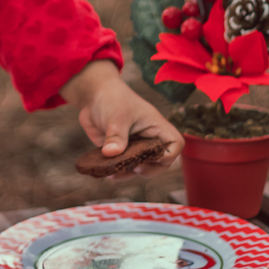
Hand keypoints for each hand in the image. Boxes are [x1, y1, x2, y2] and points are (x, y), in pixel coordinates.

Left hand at [61, 62, 182, 170]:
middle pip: (160, 162)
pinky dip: (117, 171)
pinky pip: (123, 165)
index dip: (167, 155)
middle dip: (148, 169)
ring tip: (114, 174)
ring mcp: (134, 145)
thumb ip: (116, 136)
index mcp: (156, 126)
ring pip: (140, 166)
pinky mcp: (120, 150)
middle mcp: (148, 138)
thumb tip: (111, 153)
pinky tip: (106, 172)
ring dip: (129, 173)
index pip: (175, 144)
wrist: (93, 94)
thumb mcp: (116, 116)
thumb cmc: (112, 98)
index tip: (150, 157)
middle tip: (133, 167)